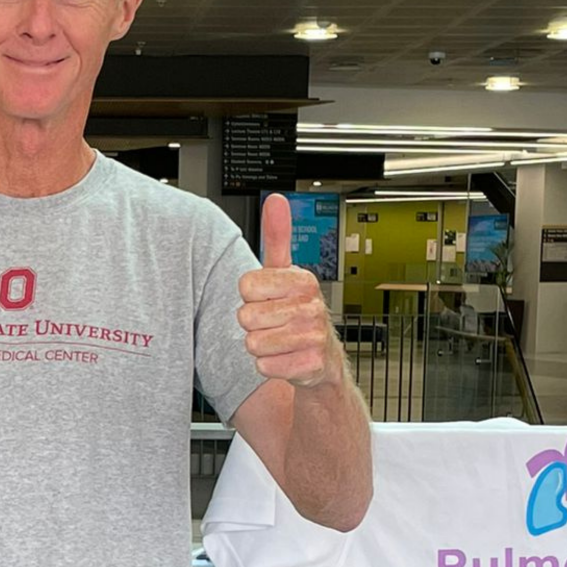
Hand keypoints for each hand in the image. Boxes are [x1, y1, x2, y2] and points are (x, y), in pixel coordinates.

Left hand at [238, 194, 342, 387]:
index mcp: (302, 280)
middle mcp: (311, 307)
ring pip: (253, 343)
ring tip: (279, 340)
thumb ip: (277, 236)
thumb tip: (276, 200)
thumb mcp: (284, 272)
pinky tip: (286, 358)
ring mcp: (313, 337)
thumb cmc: (295, 310)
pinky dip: (269, 366)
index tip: (267, 297)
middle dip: (252, 323)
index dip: (250, 295)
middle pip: (246, 316)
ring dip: (260, 346)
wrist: (321, 358)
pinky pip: (263, 366)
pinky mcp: (310, 366)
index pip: (245, 285)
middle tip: (273, 322)